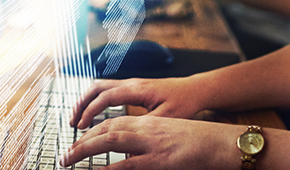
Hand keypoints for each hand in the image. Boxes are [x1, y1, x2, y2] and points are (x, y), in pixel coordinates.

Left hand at [61, 115, 237, 169]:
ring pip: (111, 141)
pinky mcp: (161, 160)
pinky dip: (109, 168)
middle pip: (107, 129)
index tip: (76, 141)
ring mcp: (153, 144)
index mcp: (150, 123)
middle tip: (64, 155)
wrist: (225, 143)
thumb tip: (131, 156)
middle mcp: (148, 129)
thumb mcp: (172, 137)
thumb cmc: (202, 143)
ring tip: (68, 160)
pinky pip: (129, 164)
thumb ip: (150, 142)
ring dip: (85, 150)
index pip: (114, 122)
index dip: (92, 131)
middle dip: (81, 141)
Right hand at [70, 77, 206, 129]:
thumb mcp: (166, 118)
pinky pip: (108, 90)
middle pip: (97, 87)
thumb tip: (126, 143)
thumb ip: (145, 127)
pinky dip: (96, 100)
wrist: (194, 90)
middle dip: (81, 103)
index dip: (90, 111)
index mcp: (138, 89)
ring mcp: (131, 84)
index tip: (80, 126)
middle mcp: (131, 83)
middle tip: (71, 122)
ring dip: (86, 101)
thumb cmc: (184, 103)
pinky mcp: (133, 88)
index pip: (106, 97)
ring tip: (78, 119)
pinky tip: (94, 114)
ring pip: (100, 87)